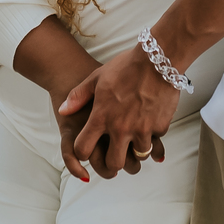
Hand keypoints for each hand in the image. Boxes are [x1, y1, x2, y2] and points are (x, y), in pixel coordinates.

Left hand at [62, 46, 178, 178]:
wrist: (159, 58)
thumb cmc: (127, 66)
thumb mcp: (98, 76)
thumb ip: (79, 96)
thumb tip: (63, 111)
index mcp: (101, 117)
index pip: (83, 150)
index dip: (83, 151)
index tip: (88, 146)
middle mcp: (121, 128)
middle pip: (114, 164)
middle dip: (113, 162)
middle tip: (116, 153)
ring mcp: (142, 129)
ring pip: (138, 157)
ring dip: (136, 149)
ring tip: (136, 137)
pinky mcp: (160, 126)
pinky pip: (155, 140)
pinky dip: (153, 135)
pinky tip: (151, 122)